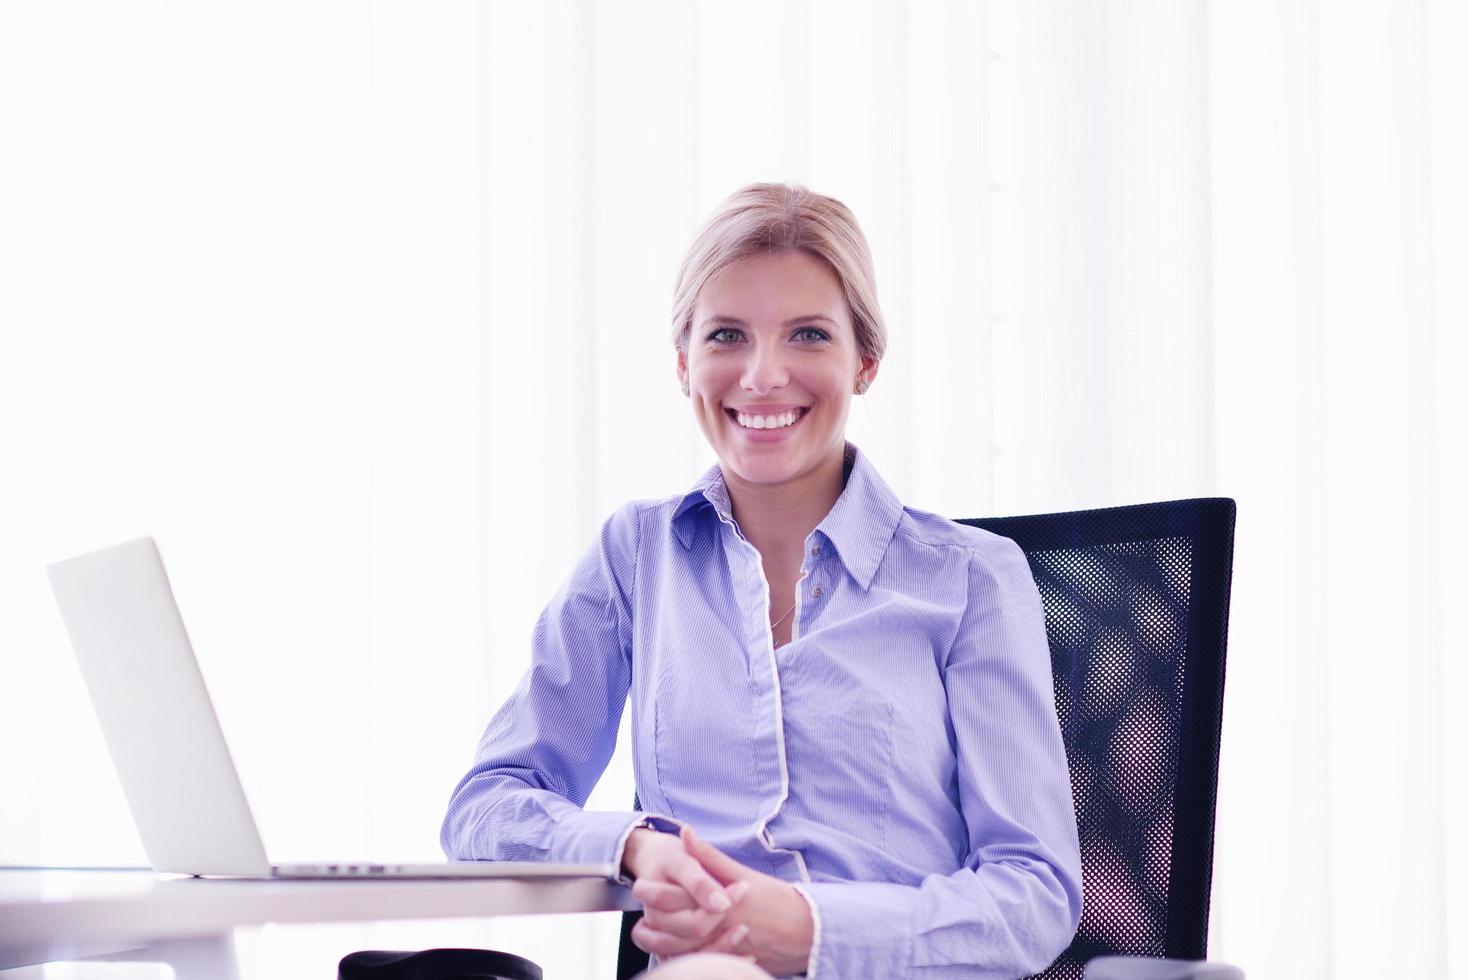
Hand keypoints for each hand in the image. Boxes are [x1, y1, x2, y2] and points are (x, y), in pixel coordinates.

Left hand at [641, 825, 813, 976]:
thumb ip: (709, 856)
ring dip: (658, 941)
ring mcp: (722, 949)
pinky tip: (668, 948)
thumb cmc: (777, 900)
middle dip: (651, 918)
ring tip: (645, 930)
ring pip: (679, 950)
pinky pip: (697, 962)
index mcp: (720, 902)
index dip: (654, 892)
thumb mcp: (743, 874)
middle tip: (639, 907)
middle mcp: (718, 928)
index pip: (676, 897)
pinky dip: (679, 957)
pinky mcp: (729, 962)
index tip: (640, 884)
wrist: (808, 932)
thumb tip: (685, 832)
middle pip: (672, 927)